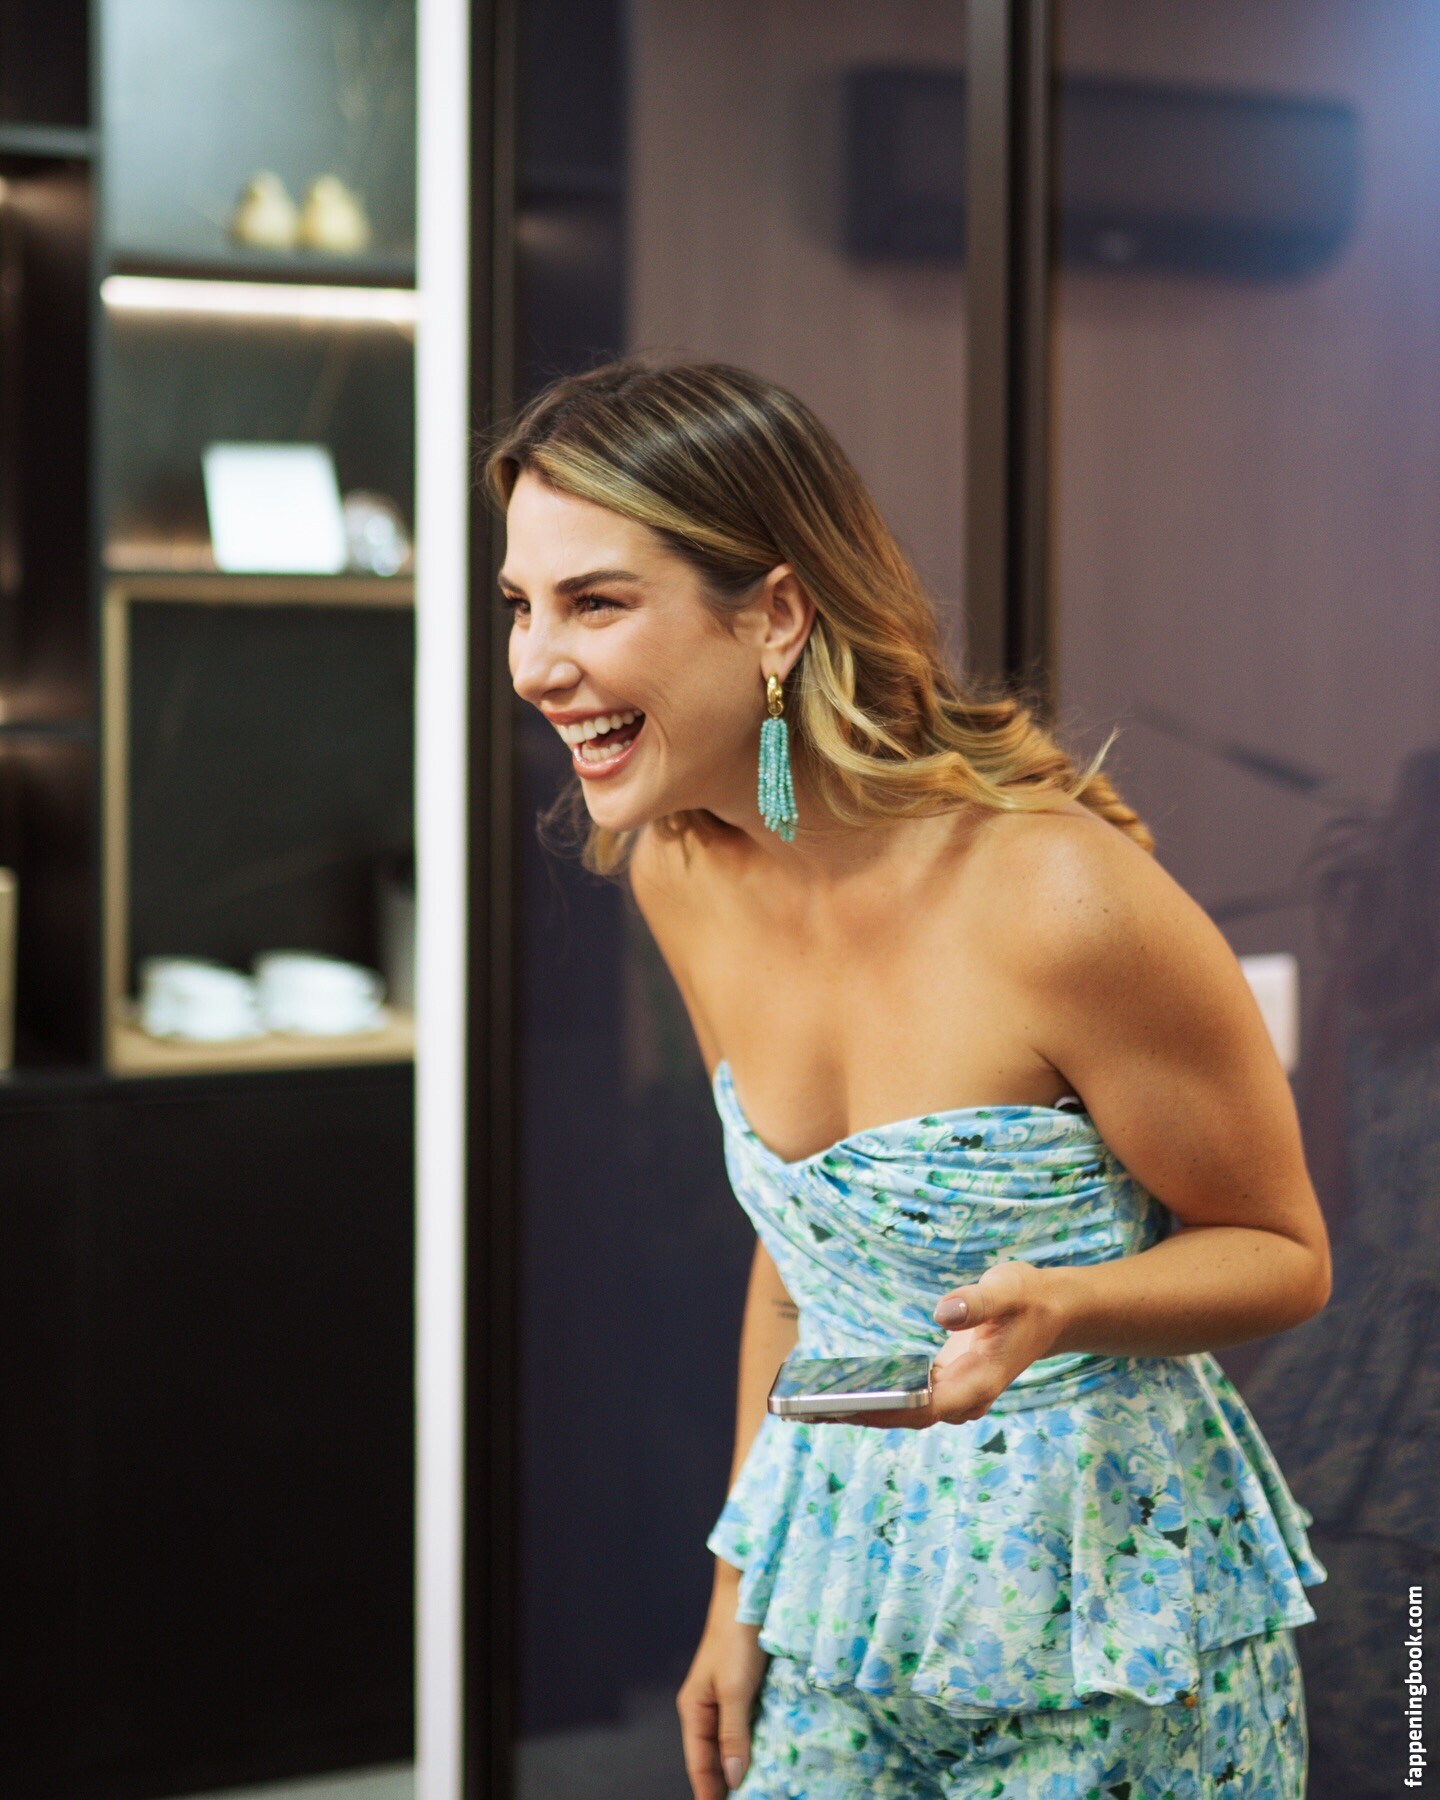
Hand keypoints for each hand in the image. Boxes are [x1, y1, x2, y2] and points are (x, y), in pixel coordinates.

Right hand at [677, 1567, 769, 1796]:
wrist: (749, 1592)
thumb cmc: (737, 1636)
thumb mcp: (735, 1689)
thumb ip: (733, 1734)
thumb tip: (732, 1779)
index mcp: (694, 1709)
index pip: (699, 1765)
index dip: (709, 1794)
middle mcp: (707, 1708)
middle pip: (713, 1758)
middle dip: (725, 1785)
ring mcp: (725, 1698)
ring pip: (731, 1744)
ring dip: (741, 1766)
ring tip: (760, 1790)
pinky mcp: (744, 1688)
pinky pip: (747, 1726)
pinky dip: (754, 1744)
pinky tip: (769, 1757)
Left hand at [810, 1261, 1063, 1429]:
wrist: (1049, 1311)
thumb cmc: (1028, 1299)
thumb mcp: (1008, 1289)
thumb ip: (978, 1301)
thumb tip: (943, 1312)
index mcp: (978, 1384)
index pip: (924, 1407)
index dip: (883, 1410)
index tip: (842, 1408)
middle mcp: (963, 1399)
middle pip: (904, 1417)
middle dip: (857, 1415)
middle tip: (804, 1410)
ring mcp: (954, 1395)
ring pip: (901, 1412)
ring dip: (860, 1410)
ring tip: (808, 1403)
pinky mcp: (945, 1384)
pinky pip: (904, 1398)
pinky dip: (874, 1397)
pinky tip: (839, 1387)